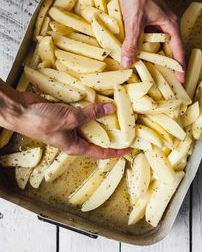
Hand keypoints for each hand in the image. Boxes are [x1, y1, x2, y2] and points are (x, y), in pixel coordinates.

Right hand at [14, 91, 131, 157]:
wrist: (20, 110)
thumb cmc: (40, 121)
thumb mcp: (70, 118)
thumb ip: (91, 114)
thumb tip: (111, 110)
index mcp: (75, 146)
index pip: (101, 153)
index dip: (117, 151)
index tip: (130, 148)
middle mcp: (73, 137)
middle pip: (97, 137)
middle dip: (112, 131)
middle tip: (127, 123)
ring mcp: (69, 125)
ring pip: (90, 122)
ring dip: (101, 116)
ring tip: (117, 109)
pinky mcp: (64, 113)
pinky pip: (81, 111)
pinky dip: (90, 106)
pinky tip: (98, 98)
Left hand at [115, 0, 184, 82]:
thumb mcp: (135, 22)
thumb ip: (132, 43)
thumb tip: (128, 62)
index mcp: (170, 23)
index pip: (177, 48)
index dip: (178, 65)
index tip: (179, 78)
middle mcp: (165, 20)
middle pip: (165, 44)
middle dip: (160, 58)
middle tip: (157, 73)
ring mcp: (154, 16)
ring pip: (152, 37)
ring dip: (145, 48)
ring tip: (140, 62)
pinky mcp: (143, 12)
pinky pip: (142, 30)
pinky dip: (137, 38)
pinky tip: (129, 45)